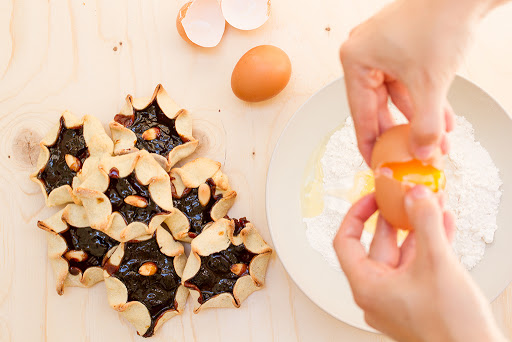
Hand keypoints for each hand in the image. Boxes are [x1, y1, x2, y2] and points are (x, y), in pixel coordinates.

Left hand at [333, 186, 505, 341]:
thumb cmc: (451, 327)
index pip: (345, 242)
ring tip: (432, 205)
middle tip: (407, 197)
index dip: (356, 214)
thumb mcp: (437, 263)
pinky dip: (429, 246)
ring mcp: (398, 300)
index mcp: (367, 287)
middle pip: (379, 245)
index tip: (371, 198)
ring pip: (403, 255)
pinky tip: (444, 226)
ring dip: (418, 229)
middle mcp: (378, 294)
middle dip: (397, 217)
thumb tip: (415, 195)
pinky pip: (418, 267)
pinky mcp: (418, 302)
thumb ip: (424, 223)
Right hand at [338, 0, 497, 163]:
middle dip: (401, 133)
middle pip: (379, 106)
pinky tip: (441, 118)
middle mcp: (364, 55)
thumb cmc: (440, 20)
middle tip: (406, 156)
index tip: (375, 164)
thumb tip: (422, 152)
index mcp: (356, 60)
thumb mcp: (430, 83)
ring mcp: (383, 50)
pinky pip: (409, 82)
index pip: (360, 114)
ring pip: (398, 96)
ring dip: (418, 118)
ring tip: (435, 140)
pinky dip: (424, 100)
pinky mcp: (402, 47)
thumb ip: (425, 125)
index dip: (369, 144)